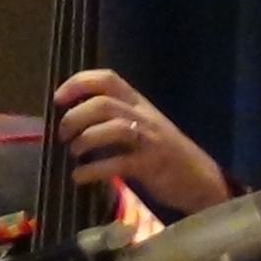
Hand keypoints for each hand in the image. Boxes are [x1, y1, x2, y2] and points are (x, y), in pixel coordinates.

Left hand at [53, 68, 228, 214]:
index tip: (58, 99)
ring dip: (85, 140)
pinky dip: (93, 171)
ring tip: (74, 154)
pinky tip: (80, 178)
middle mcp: (145, 117)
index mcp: (141, 104)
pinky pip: (118, 163)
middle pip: (104, 103)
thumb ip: (116, 121)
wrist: (201, 181)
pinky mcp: (152, 165)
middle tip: (63, 135)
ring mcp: (150, 140)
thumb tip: (75, 122)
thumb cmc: (167, 155)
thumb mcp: (144, 129)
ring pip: (112, 128)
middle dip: (75, 117)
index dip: (79, 83)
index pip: (108, 79)